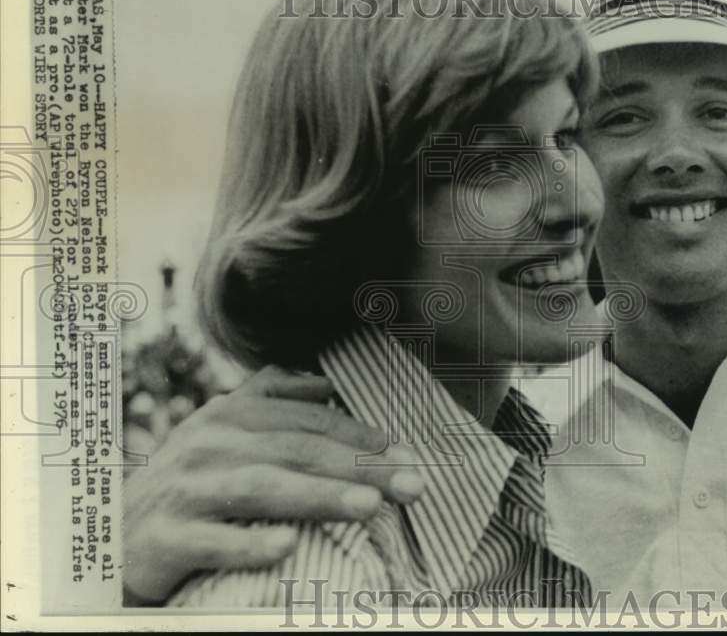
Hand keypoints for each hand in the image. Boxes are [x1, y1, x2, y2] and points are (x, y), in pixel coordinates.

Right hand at [122, 365, 424, 603]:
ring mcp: (186, 489)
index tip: (406, 454)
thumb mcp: (223, 431)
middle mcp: (209, 443)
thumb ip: (270, 399)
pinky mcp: (166, 537)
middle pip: (296, 450)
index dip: (360, 434)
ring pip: (262, 488)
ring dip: (318, 496)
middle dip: (359, 465)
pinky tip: (288, 547)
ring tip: (368, 506)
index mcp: (230, 414)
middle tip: (410, 483)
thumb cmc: (189, 482)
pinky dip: (250, 545)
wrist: (115, 534)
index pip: (308, 420)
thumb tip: (324, 381)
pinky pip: (214, 542)